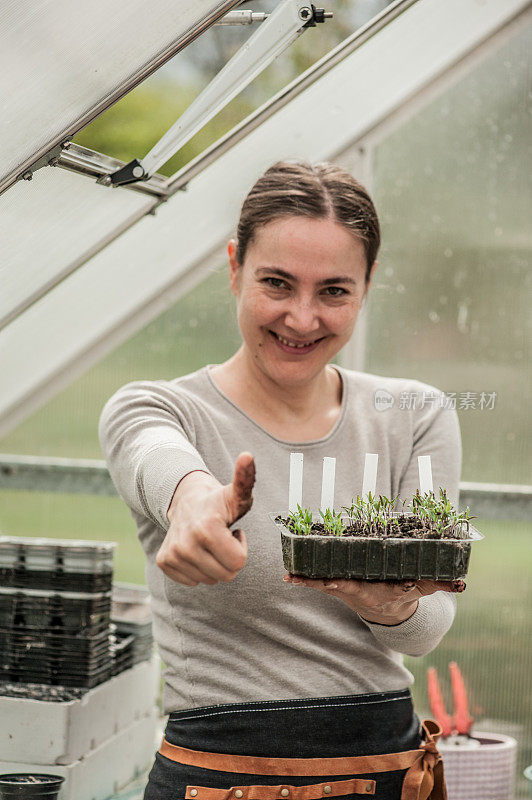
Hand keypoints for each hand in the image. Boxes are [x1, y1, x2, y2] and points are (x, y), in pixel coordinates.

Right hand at [156, 452, 255, 586]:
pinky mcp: (163, 562)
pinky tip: (197, 549)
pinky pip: (192, 582)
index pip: (238, 563)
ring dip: (214, 564)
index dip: (241, 547)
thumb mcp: (236, 493)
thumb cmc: (218, 502)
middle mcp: (185, 543)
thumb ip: (246, 478)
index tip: (233, 532)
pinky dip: (198, 570)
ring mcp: (172, 554)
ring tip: (209, 542)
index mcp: (207, 528)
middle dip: (229, 558)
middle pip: (226, 575)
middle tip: (222, 538)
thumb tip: (248, 455)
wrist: (186, 500)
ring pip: (209, 581)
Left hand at [282, 574, 465, 624]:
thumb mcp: (420, 589)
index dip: (340, 583)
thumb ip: (439, 583)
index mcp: (369, 591)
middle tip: (296, 577)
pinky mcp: (336, 584)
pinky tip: (288, 574)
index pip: (352, 586)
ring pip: (320, 582)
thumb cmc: (403, 594)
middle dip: (315, 581)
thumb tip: (462, 583)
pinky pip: (317, 581)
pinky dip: (303, 578)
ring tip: (288, 574)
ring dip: (304, 579)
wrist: (390, 610)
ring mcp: (342, 588)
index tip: (330, 580)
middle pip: (330, 584)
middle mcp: (352, 590)